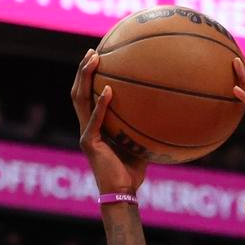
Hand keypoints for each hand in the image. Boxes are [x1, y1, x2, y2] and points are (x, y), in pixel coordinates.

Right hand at [71, 49, 146, 193]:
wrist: (122, 193)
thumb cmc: (133, 172)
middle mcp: (87, 126)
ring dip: (85, 78)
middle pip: (79, 92)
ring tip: (94, 59)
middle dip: (84, 71)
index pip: (88, 97)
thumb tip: (166, 116)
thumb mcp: (141, 146)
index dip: (90, 78)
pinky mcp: (89, 142)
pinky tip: (110, 90)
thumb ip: (145, 129)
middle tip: (93, 51)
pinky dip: (102, 104)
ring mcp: (86, 133)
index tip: (99, 58)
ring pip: (79, 99)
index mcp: (95, 126)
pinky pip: (96, 120)